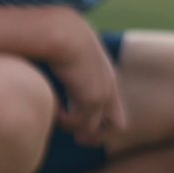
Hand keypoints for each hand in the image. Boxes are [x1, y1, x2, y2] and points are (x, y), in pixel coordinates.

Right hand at [47, 22, 126, 147]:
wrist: (66, 33)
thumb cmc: (63, 39)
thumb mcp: (73, 54)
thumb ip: (73, 68)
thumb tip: (62, 77)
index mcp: (108, 78)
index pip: (115, 109)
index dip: (100, 122)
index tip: (81, 124)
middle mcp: (110, 88)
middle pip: (117, 126)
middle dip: (98, 137)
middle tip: (78, 139)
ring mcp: (103, 94)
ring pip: (92, 127)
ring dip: (74, 127)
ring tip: (59, 116)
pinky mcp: (91, 98)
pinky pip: (78, 122)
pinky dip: (65, 121)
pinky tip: (56, 108)